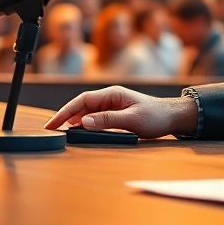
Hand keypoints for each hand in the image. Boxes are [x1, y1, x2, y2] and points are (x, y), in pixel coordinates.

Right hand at [44, 86, 198, 138]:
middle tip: (50, 129)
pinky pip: (95, 117)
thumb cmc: (156, 116)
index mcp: (113, 94)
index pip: (82, 100)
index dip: (65, 111)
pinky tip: (77, 130)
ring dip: (73, 120)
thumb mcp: (132, 120)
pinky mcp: (115, 113)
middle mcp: (110, 97)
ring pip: (87, 111)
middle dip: (64, 116)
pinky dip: (84, 124)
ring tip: (59, 131)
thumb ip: (108, 120)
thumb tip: (83, 121)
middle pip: (81, 105)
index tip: (53, 123)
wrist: (173, 117)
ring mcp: (112, 105)